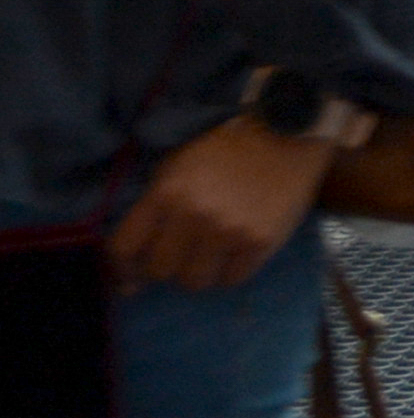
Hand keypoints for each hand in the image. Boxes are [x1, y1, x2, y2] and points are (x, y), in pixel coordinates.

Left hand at [107, 116, 332, 290]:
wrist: (286, 136)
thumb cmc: (225, 150)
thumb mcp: (176, 166)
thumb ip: (152, 209)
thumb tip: (133, 267)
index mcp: (166, 193)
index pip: (124, 248)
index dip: (125, 267)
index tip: (134, 273)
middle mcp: (193, 215)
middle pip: (160, 270)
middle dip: (169, 263)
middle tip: (185, 250)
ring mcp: (227, 231)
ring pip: (194, 281)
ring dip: (200, 270)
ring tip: (213, 252)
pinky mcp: (259, 242)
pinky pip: (231, 279)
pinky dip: (231, 270)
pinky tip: (238, 250)